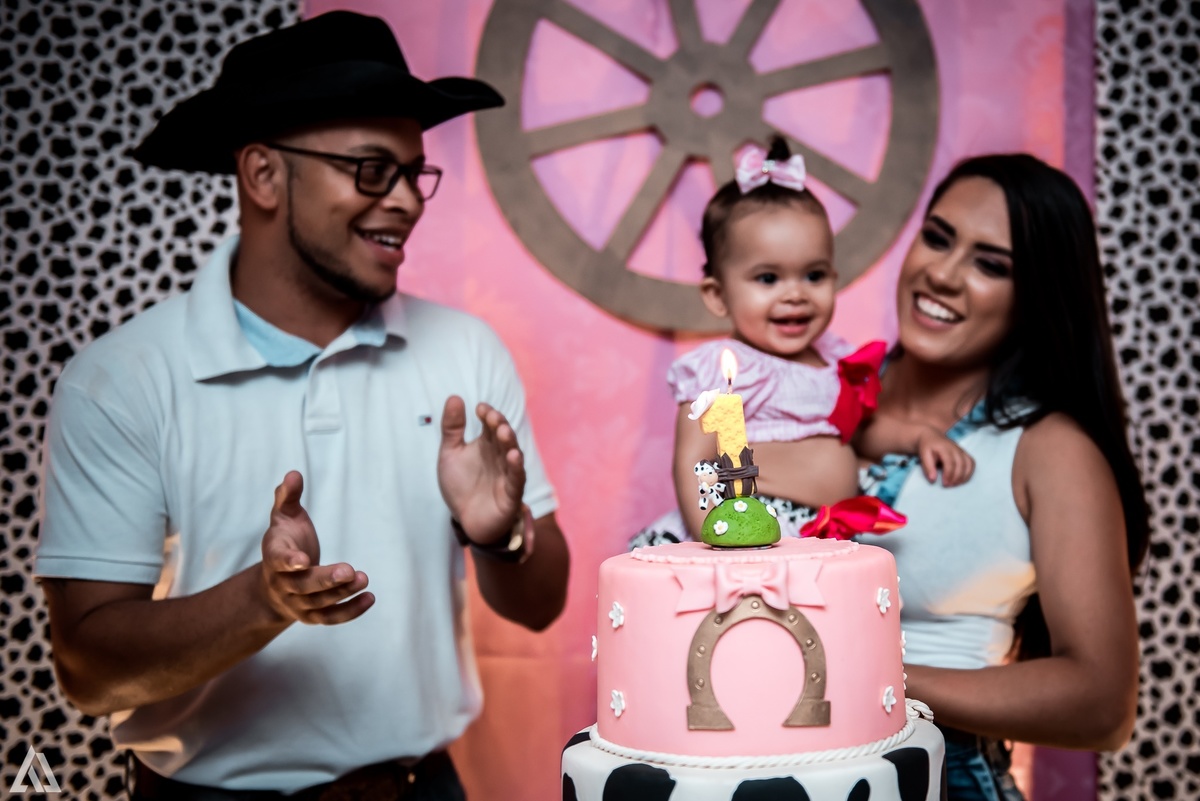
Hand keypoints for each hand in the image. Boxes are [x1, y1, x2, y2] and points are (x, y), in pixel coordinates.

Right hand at [259, 471, 373, 624]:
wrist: (274, 582)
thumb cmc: (285, 540)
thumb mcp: (283, 516)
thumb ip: (287, 496)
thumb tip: (293, 474)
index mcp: (274, 556)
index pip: (278, 561)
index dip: (289, 561)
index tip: (304, 559)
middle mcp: (282, 583)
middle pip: (303, 586)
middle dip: (326, 580)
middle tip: (350, 570)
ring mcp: (296, 603)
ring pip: (319, 603)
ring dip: (342, 593)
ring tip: (364, 579)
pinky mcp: (311, 616)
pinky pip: (330, 618)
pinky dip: (350, 611)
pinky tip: (370, 598)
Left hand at [437, 396, 525, 545]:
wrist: (465, 519)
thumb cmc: (461, 485)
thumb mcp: (450, 453)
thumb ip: (452, 427)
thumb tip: (455, 396)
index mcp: (487, 445)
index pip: (492, 425)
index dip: (488, 415)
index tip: (480, 408)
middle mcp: (500, 456)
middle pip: (504, 437)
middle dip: (500, 426)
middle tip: (492, 418)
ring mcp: (507, 474)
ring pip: (513, 455)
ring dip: (509, 443)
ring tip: (504, 432)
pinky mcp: (511, 494)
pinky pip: (517, 479)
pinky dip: (516, 467)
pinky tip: (514, 456)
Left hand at [916, 429, 974, 486]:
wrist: (931, 437)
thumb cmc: (927, 448)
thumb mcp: (923, 455)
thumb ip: (927, 467)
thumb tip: (933, 479)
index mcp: (944, 448)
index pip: (950, 462)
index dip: (949, 474)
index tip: (945, 484)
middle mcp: (955, 448)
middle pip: (961, 464)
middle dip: (956, 477)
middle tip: (948, 485)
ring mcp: (961, 450)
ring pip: (969, 464)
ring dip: (964, 476)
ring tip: (955, 484)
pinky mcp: (964, 453)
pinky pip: (971, 463)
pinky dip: (969, 472)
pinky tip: (961, 479)